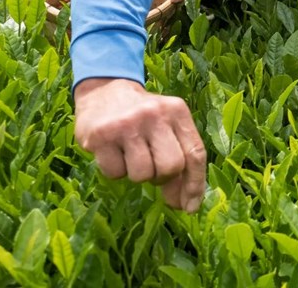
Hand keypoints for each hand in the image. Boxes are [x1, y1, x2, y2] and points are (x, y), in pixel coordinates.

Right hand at [73, 78, 206, 212]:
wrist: (104, 90)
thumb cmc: (142, 118)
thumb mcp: (166, 127)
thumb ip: (179, 159)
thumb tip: (183, 204)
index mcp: (177, 111)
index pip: (195, 153)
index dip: (195, 185)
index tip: (190, 207)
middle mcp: (155, 114)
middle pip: (171, 167)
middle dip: (162, 178)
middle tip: (151, 168)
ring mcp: (127, 123)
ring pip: (142, 174)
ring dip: (137, 175)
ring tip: (130, 156)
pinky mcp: (102, 135)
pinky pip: (115, 174)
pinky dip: (115, 171)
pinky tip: (113, 152)